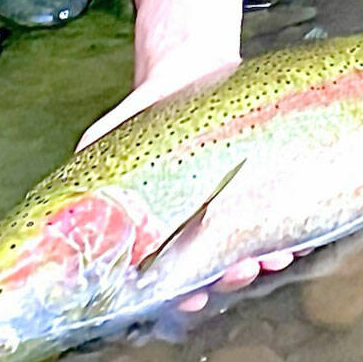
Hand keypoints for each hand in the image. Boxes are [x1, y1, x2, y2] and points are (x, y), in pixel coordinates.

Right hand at [76, 59, 294, 309]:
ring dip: (263, 260)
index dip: (181, 291)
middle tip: (238, 271)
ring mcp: (235, 201)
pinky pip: (280, 212)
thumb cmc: (148, 107)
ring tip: (271, 258)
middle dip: (230, 276)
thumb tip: (66, 198)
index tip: (189, 297)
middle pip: (219, 266)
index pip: (174, 272)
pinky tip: (295, 236)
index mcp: (166, 223)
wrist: (186, 64)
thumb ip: (92, 162)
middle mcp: (202, 220)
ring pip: (252, 245)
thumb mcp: (112, 133)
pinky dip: (290, 229)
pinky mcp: (265, 176)